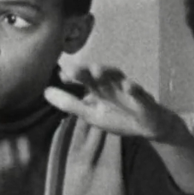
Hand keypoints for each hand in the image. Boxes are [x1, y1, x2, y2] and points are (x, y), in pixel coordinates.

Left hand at [44, 65, 173, 138]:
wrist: (148, 125)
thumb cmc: (119, 117)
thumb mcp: (91, 114)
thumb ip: (70, 104)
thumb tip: (45, 92)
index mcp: (97, 88)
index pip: (82, 77)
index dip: (71, 75)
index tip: (57, 74)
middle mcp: (111, 85)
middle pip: (97, 74)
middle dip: (86, 70)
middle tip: (72, 69)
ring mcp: (127, 89)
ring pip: (117, 77)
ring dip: (108, 73)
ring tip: (96, 71)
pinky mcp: (143, 98)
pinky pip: (138, 92)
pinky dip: (133, 88)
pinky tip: (128, 87)